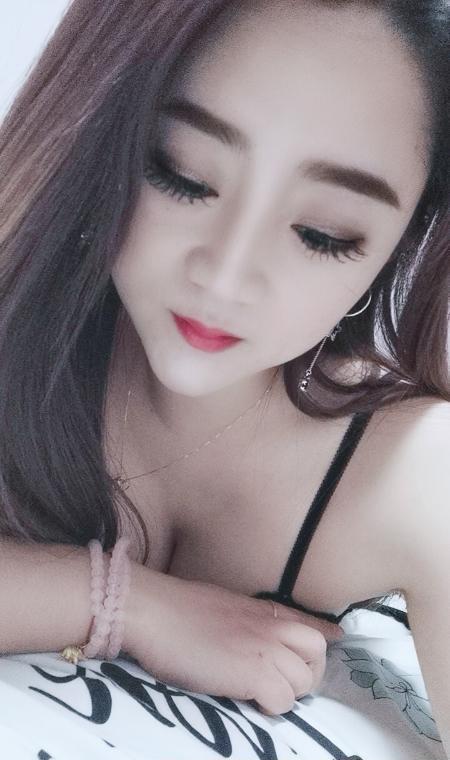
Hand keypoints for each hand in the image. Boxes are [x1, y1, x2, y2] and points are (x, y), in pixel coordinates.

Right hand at [124, 563, 342, 715]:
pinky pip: (284, 700)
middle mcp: (272, 627)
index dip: (326, 634)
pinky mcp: (255, 674)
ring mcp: (267, 649)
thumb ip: (246, 619)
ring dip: (287, 693)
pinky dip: (272, 707)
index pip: (309, 622)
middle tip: (283, 683)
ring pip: (304, 681)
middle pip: (317, 652)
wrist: (155, 612)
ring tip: (261, 695)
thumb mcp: (222, 606)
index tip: (338, 637)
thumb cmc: (176, 610)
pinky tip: (251, 702)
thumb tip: (252, 634)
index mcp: (262, 610)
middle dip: (308, 672)